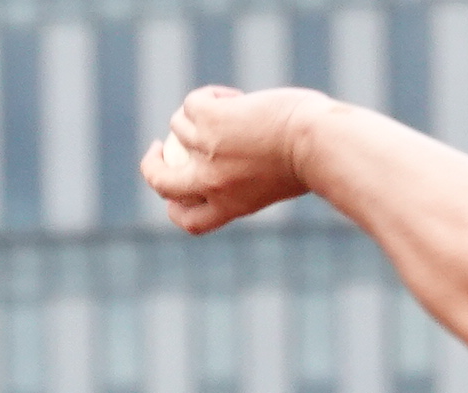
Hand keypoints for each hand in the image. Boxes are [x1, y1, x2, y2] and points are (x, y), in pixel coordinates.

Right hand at [142, 85, 327, 234]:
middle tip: (157, 148)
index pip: (188, 220)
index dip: (174, 207)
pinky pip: (193, 102)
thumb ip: (248, 180)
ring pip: (177, 128)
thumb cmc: (311, 162)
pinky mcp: (209, 119)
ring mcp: (206, 151)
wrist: (316, 143)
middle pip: (161, 182)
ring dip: (196, 115)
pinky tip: (236, 98)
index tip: (174, 192)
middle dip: (151, 165)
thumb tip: (237, 160)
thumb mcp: (277, 182)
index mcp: (228, 207)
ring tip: (229, 108)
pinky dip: (210, 97)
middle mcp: (210, 183)